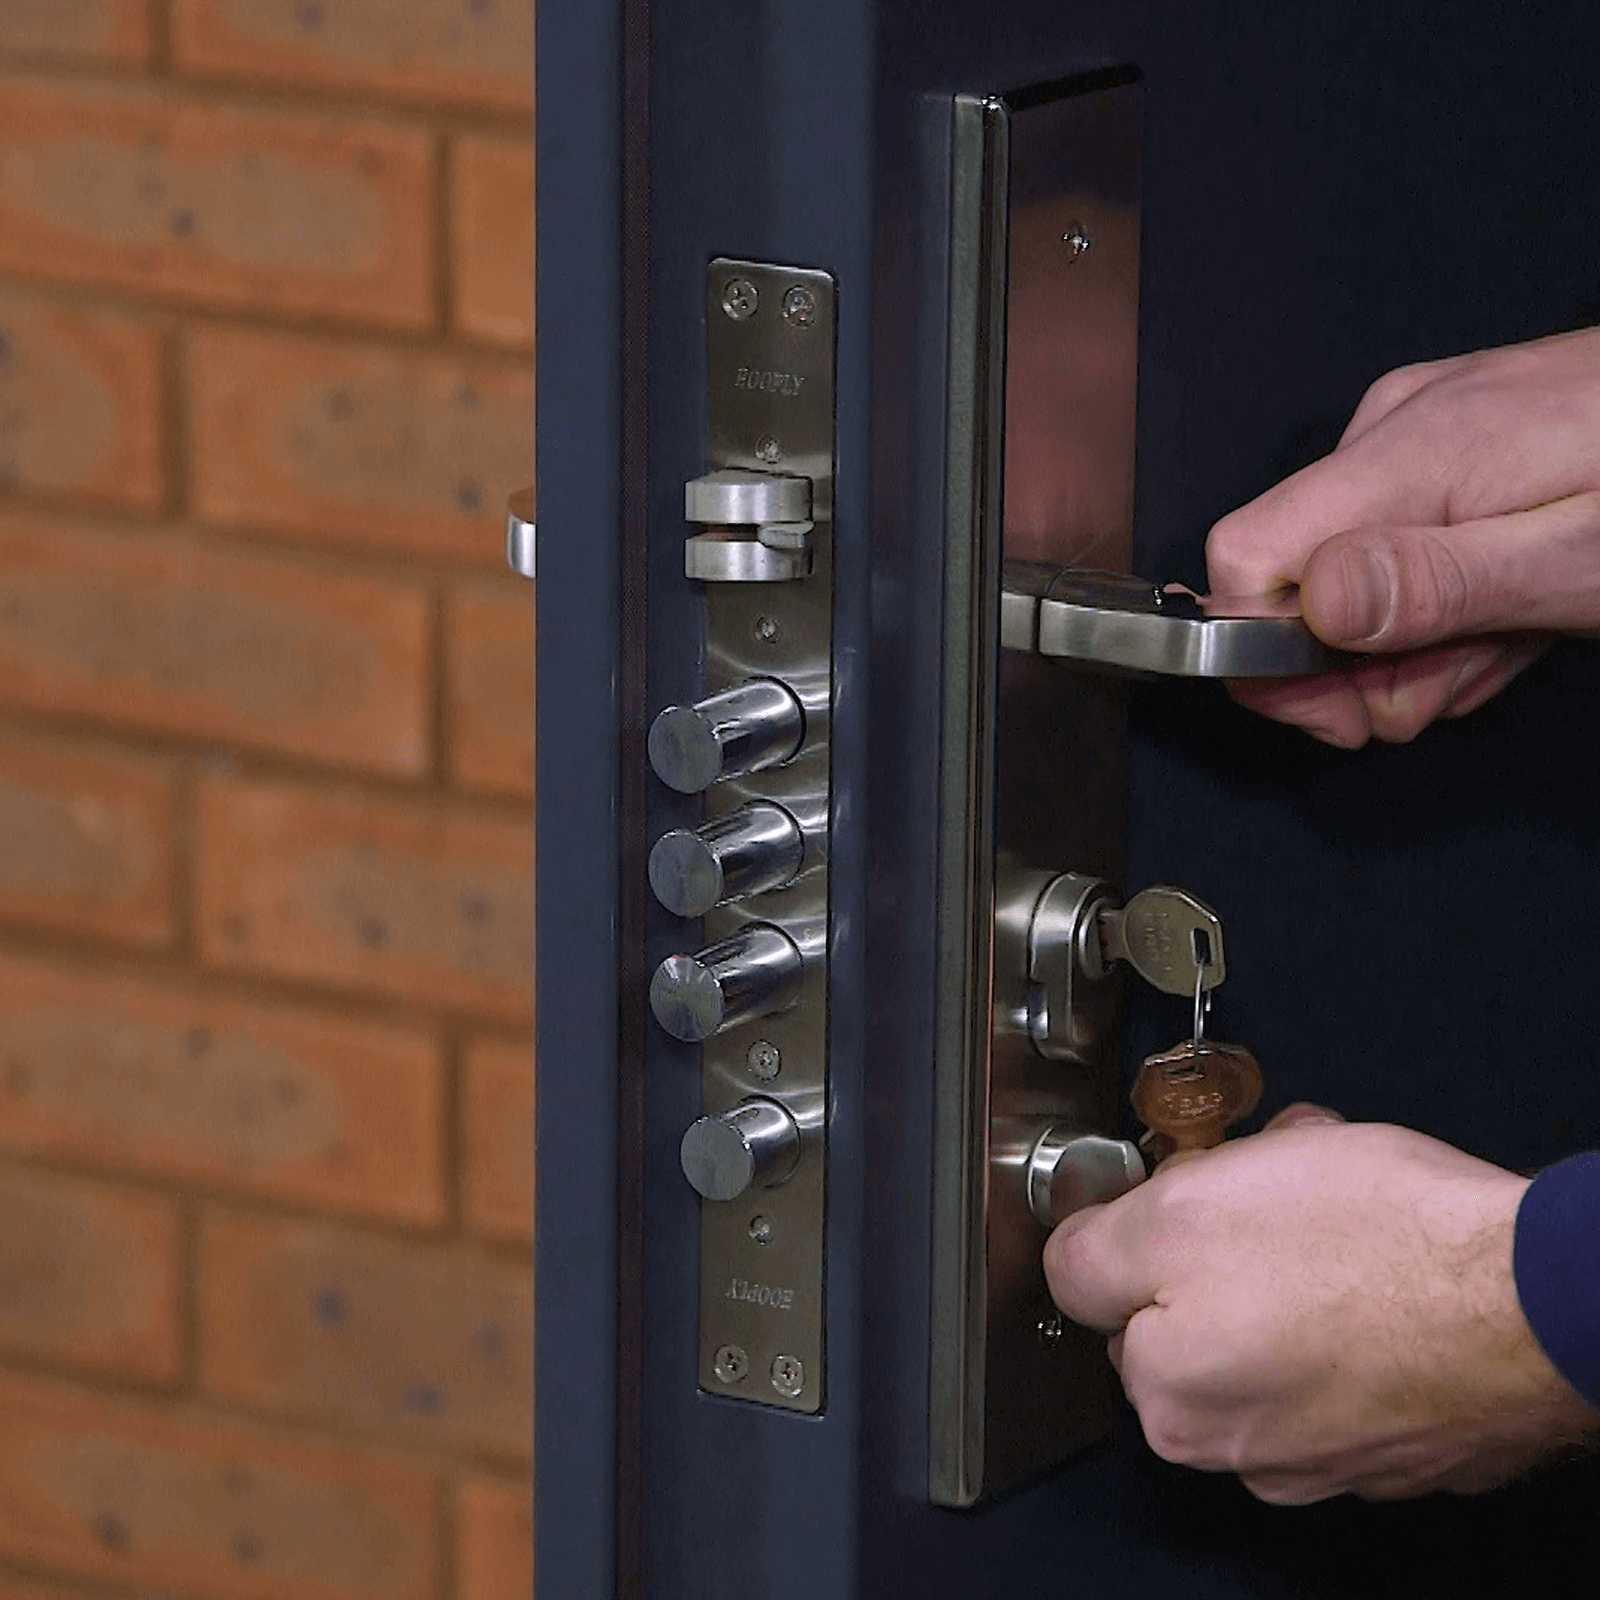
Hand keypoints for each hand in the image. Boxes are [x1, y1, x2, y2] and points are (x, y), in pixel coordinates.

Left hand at [1043, 1105, 1599, 1503]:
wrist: (1537, 1296)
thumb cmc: (1374, 1249)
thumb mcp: (1182, 1210)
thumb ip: (1096, 1248)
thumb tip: (1075, 1257)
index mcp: (1173, 1401)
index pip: (1106, 1293)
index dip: (1144, 1218)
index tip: (1178, 1191)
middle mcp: (1244, 1445)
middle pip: (1191, 1301)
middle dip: (1216, 1235)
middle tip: (1264, 1187)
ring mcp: (1330, 1444)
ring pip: (1271, 1312)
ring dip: (1287, 1255)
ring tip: (1337, 1202)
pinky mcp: (1401, 1427)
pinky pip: (1345, 1340)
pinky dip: (1353, 1294)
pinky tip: (1384, 1247)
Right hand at [1206, 326, 1599, 745]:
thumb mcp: (1580, 561)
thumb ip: (1443, 581)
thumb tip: (1315, 601)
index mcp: (1410, 452)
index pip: (1244, 560)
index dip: (1269, 655)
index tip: (1348, 710)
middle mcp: (1391, 430)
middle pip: (1291, 581)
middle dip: (1360, 666)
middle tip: (1457, 685)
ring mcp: (1416, 431)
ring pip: (1343, 576)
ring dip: (1411, 644)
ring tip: (1506, 642)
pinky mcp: (1444, 445)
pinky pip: (1393, 546)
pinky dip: (1438, 603)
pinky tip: (1504, 611)